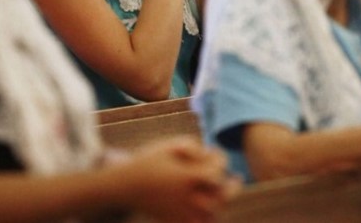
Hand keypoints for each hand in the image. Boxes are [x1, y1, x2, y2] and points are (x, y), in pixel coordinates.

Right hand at [117, 137, 239, 222]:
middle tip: (235, 180)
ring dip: (221, 204)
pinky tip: (210, 210)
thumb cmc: (148, 160)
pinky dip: (208, 219)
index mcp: (186, 176)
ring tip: (224, 196)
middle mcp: (186, 196)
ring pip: (212, 215)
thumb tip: (209, 155)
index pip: (217, 171)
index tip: (214, 154)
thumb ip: (192, 146)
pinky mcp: (175, 221)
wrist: (125, 185)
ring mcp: (181, 212)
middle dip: (232, 188)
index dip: (221, 160)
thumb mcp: (168, 145)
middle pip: (221, 198)